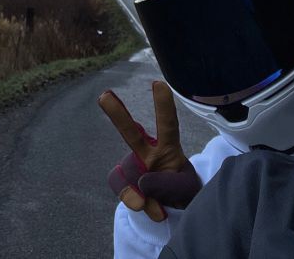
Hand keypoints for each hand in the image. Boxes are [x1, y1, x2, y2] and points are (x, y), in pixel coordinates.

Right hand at [98, 81, 201, 221]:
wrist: (174, 210)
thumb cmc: (185, 192)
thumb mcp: (189, 190)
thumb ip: (170, 185)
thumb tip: (143, 185)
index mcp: (169, 148)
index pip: (168, 125)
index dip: (164, 106)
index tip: (159, 84)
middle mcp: (148, 153)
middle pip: (131, 132)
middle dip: (117, 114)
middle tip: (104, 95)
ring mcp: (134, 167)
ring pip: (127, 171)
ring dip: (141, 193)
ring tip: (158, 209)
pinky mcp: (125, 182)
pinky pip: (120, 186)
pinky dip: (131, 198)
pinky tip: (143, 206)